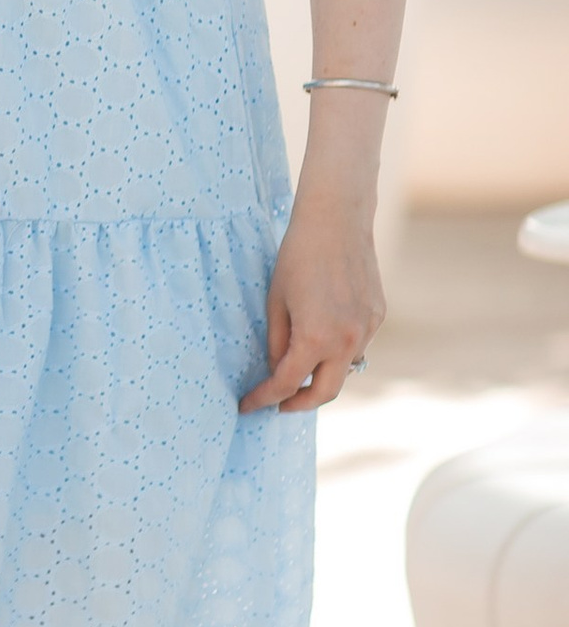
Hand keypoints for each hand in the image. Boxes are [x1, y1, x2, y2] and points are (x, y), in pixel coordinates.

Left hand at [241, 193, 383, 410]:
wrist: (336, 221)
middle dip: (299, 404)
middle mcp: (347, 342)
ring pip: (344, 370)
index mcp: (315, 339)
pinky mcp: (378, 317)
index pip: (285, 384)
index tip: (247, 405)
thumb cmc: (297, 257)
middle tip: (279, 403)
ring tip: (298, 367)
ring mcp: (367, 331)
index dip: (264, 398)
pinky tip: (323, 334)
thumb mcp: (276, 302)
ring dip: (321, 374)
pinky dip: (338, 350)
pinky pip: (357, 346)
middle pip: (324, 394)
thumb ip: (277, 343)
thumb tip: (278, 371)